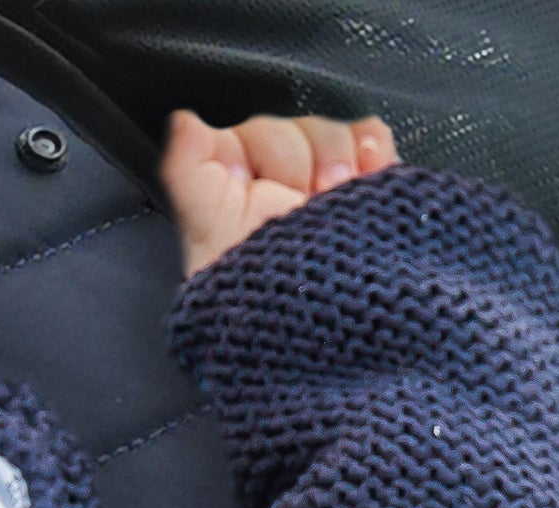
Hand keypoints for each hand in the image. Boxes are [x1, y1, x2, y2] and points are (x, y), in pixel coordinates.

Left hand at [162, 109, 399, 278]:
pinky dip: (374, 150)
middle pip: (297, 130)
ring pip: (335, 134)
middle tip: (304, 206)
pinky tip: (369, 174)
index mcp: (240, 188)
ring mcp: (329, 192)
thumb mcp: (209, 230)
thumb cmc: (258, 296)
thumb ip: (188, 168)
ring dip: (338, 159)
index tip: (264, 185)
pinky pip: (374, 142)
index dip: (263, 149)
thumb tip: (184, 120)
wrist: (323, 335)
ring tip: (335, 203)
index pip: (252, 134)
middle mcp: (283, 187)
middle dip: (302, 161)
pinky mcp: (371, 197)